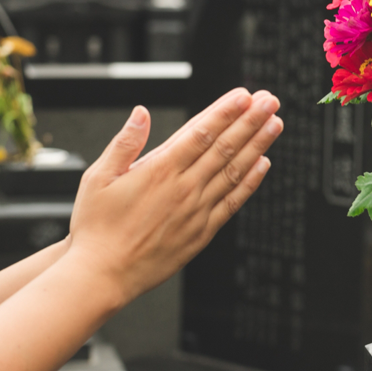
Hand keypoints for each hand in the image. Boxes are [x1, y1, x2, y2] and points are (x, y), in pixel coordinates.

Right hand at [66, 89, 283, 304]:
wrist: (102, 275)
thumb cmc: (96, 228)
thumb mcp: (98, 178)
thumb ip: (124, 143)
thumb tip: (141, 113)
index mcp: (159, 170)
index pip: (201, 132)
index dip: (225, 111)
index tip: (244, 95)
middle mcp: (184, 188)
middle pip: (225, 147)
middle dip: (250, 121)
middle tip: (270, 101)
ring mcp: (197, 210)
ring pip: (235, 170)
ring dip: (258, 145)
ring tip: (274, 124)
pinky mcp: (203, 231)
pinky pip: (233, 201)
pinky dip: (250, 181)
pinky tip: (263, 164)